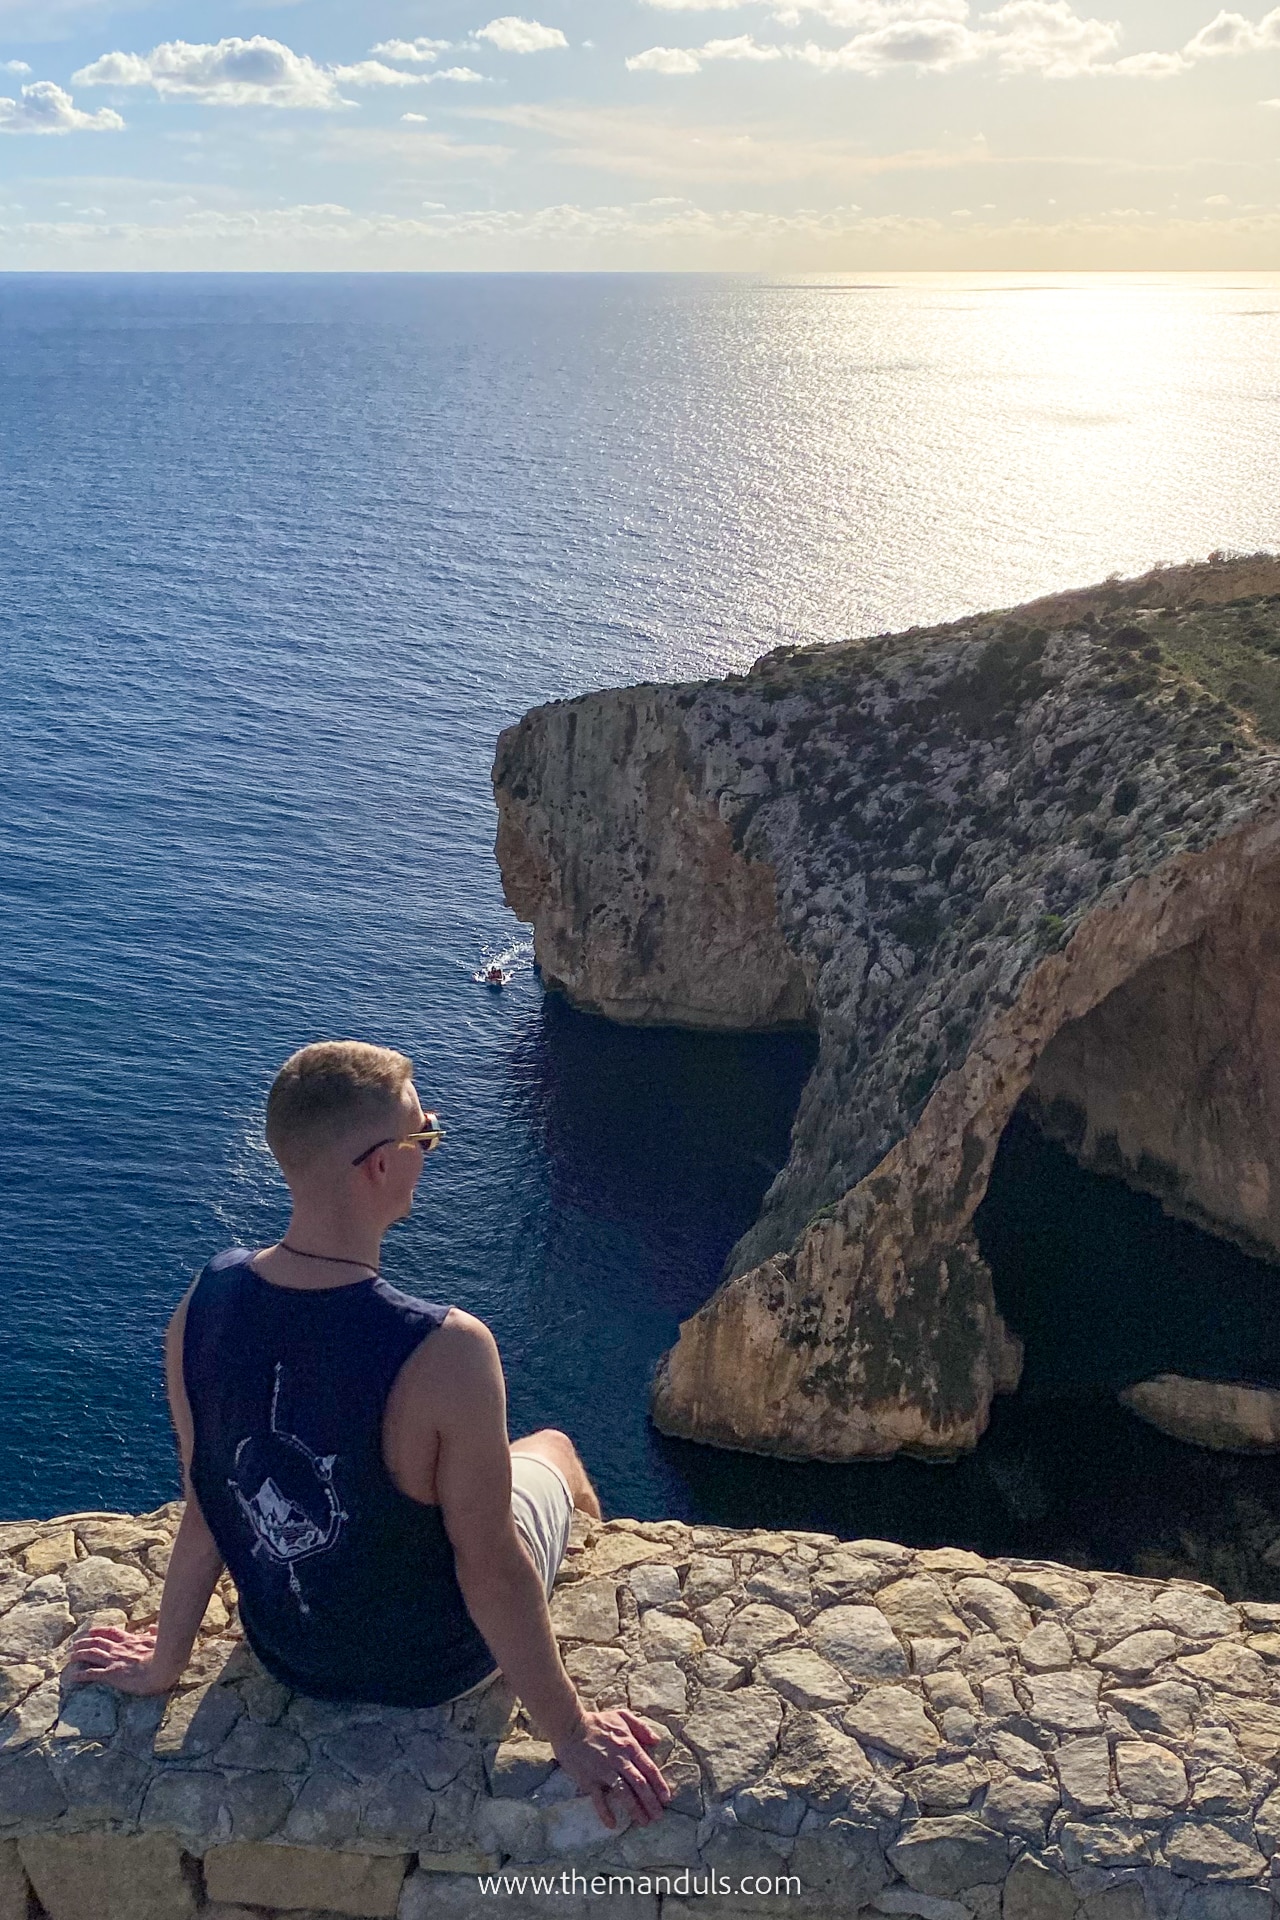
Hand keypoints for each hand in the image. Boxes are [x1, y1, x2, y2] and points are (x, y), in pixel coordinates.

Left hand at [63, 1625, 179, 1695]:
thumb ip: (155, 1633)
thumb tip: (153, 1627)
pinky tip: (72, 1677)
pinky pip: (92, 1674)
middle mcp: (119, 1648)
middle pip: (97, 1642)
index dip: (99, 1631)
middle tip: (74, 1644)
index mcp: (130, 1640)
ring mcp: (114, 1660)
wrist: (163, 1666)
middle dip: (84, 1642)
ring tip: (70, 1656)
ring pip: (91, 1654)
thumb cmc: (165, 1654)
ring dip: (79, 1654)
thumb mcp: (161, 1640)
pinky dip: (81, 1675)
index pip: (111, 1632)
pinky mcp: (112, 1674)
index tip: (91, 1631)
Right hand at [552, 1708, 671, 1829]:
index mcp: (629, 1746)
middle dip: (651, 1801)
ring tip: (643, 1822)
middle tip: (658, 1816)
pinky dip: (605, 1813)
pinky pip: (599, 1799)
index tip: (667, 1799)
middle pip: (640, 1784)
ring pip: (624, 1793)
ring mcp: (604, 1771)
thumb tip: (657, 1741)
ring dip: (635, 1809)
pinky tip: (612, 1825)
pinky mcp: (589, 1779)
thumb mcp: (622, 1716)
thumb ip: (641, 1727)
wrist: (569, 1726)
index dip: (659, 1784)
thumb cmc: (596, 1722)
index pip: (649, 1768)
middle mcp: (619, 1760)